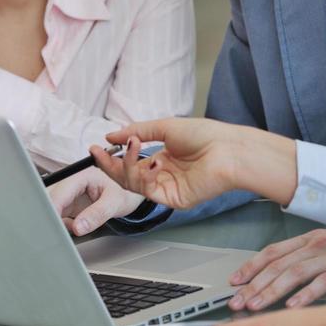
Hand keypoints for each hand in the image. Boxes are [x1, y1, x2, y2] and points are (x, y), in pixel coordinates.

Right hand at [48, 167, 143, 235]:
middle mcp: (71, 183)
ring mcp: (67, 195)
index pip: (58, 193)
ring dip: (59, 223)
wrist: (130, 194)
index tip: (52, 228)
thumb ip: (97, 214)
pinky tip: (77, 226)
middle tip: (65, 231)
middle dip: (53, 218)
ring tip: (79, 226)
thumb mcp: (115, 202)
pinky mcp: (67, 205)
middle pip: (50, 201)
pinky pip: (57, 218)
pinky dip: (63, 226)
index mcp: (81, 175)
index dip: (52, 210)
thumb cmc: (125, 192)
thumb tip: (78, 227)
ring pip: (52, 211)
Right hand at [91, 118, 296, 208]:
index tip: (97, 147)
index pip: (131, 161)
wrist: (228, 150)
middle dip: (110, 165)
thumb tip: (112, 135)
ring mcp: (167, 188)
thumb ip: (137, 131)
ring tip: (133, 147)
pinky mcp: (173, 199)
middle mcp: (163, 174)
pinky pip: (148, 191)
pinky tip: (153, 162)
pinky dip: (144, 176)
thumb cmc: (206, 135)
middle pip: (127, 176)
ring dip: (127, 165)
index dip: (112, 156)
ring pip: (133, 184)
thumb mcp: (166, 126)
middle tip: (98, 153)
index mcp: (163, 157)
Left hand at [228, 228, 325, 310]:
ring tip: (255, 306)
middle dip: (253, 284)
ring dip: (270, 291)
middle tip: (236, 301)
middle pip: (277, 265)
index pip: (273, 251)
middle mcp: (317, 245)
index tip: (235, 281)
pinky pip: (322, 283)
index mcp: (311, 238)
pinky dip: (305, 296)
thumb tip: (290, 277)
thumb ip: (313, 257)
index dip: (251, 266)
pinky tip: (292, 308)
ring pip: (293, 274)